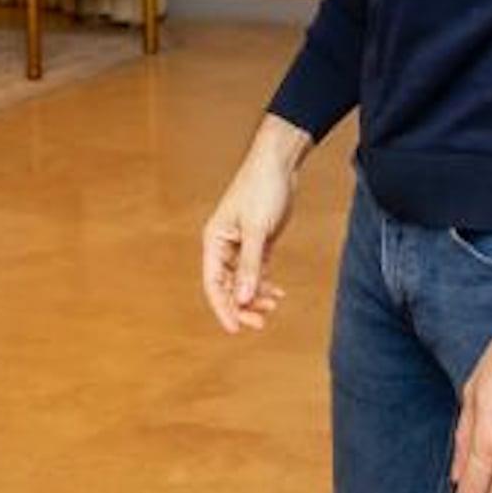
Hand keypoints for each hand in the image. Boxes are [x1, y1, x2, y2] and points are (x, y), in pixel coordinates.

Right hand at [200, 117, 307, 333]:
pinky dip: (265, 284)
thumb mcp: (257, 230)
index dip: (223, 308)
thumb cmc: (262, 188)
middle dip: (242, 306)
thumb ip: (250, 265)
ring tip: (274, 305)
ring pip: (243, 281)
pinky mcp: (257, 242)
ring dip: (256, 296)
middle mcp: (223, 246)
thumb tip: (242, 297)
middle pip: (227, 286)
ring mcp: (240, 245)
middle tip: (261, 322)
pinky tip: (277, 293)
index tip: (237, 328)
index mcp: (214, 241)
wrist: (278, 164)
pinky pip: (256, 272)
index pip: (213, 283)